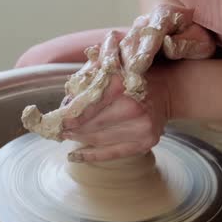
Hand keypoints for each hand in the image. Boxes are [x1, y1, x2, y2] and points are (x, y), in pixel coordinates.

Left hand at [21, 5, 211, 161]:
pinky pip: (113, 153)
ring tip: (65, 137)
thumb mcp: (109, 66)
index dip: (69, 114)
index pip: (87, 104)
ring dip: (78, 139)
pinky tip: (74, 155)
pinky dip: (90, 155)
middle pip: (91, 124)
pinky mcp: (147, 141)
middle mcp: (133, 106)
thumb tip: (64, 103)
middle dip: (71, 128)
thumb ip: (86, 79)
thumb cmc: (132, 75)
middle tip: (56, 130)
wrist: (166, 89)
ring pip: (99, 139)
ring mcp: (143, 127)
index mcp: (121, 83)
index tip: (55, 120)